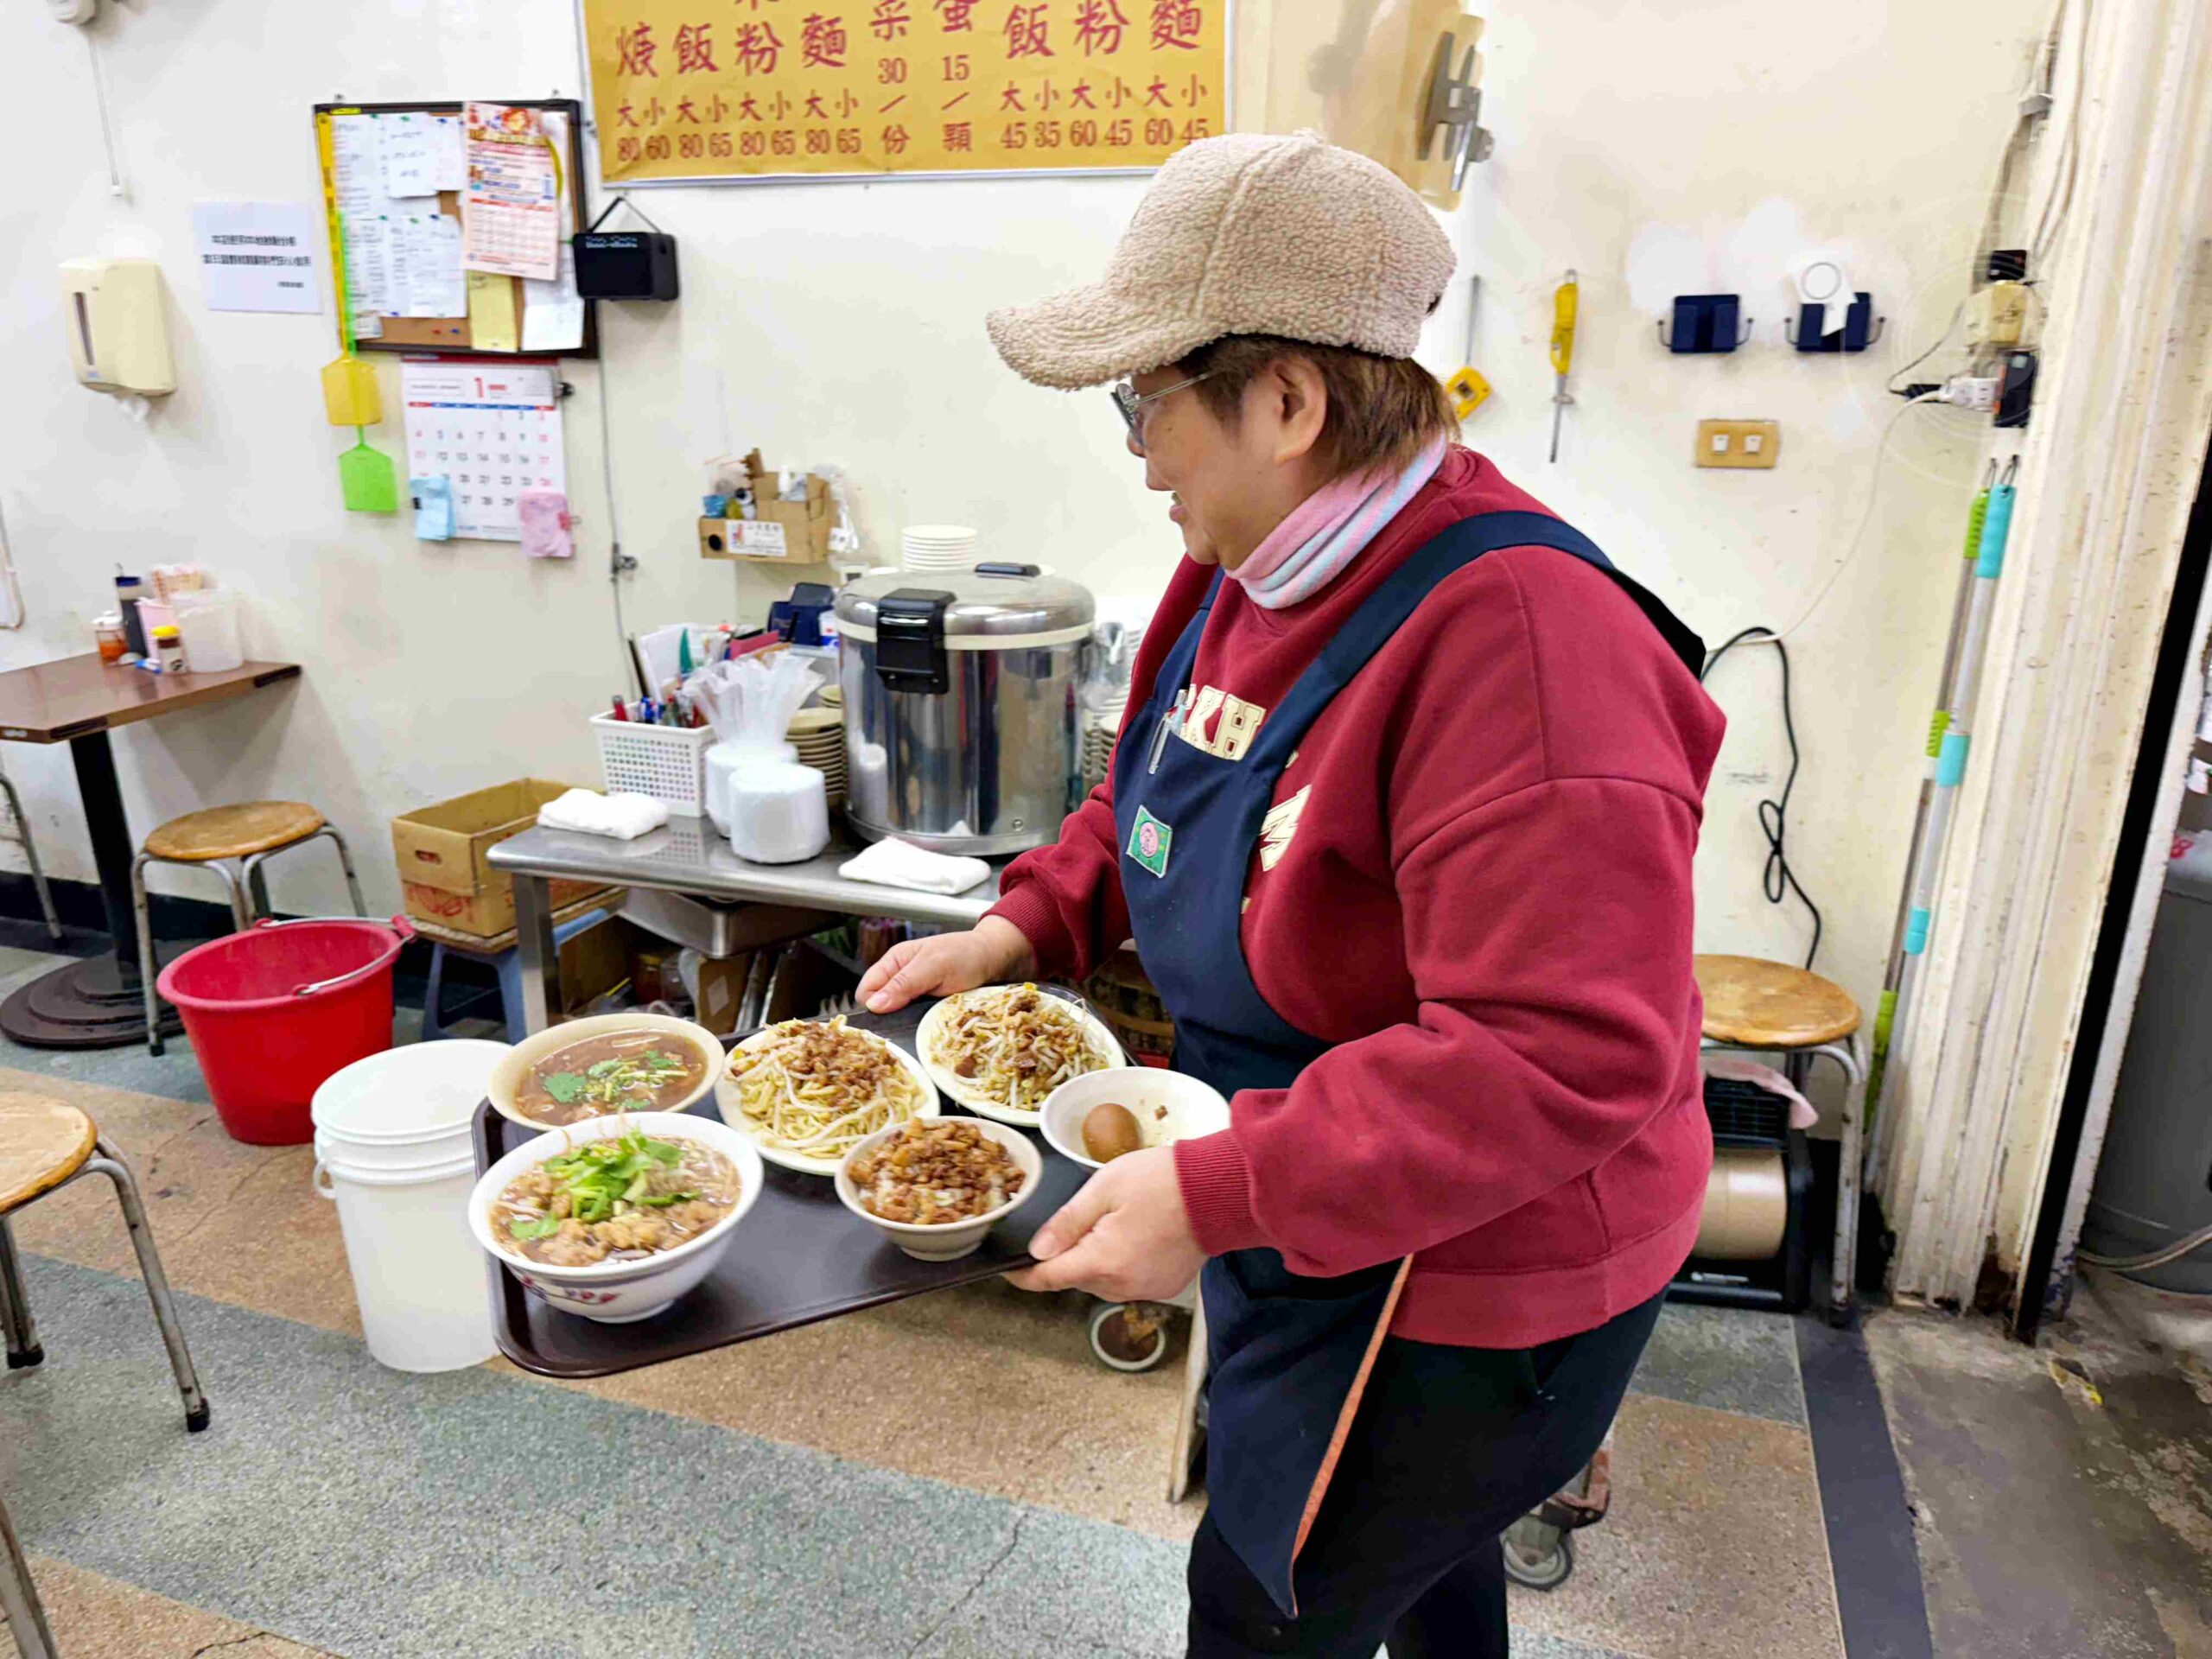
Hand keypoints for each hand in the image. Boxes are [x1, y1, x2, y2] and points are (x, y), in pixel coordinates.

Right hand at [859, 916, 1035, 1013]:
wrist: (998, 959)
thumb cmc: (966, 954)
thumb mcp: (934, 965)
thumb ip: (904, 983)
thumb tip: (874, 1005)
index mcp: (894, 962)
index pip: (867, 990)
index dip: (872, 1006)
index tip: (885, 1019)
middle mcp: (901, 979)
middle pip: (879, 1007)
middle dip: (887, 1019)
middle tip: (905, 1027)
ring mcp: (915, 996)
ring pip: (896, 1018)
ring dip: (905, 1026)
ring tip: (918, 1030)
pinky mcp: (929, 1010)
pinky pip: (915, 1023)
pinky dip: (919, 1028)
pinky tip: (927, 1031)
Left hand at [1007, 1146, 1205, 1301]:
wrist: (1219, 1190)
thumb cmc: (1163, 1181)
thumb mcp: (1104, 1188)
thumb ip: (1067, 1222)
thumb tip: (1037, 1250)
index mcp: (1103, 1262)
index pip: (1050, 1277)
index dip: (1025, 1275)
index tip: (1009, 1271)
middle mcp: (1123, 1286)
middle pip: (1077, 1277)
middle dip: (1070, 1254)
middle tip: (1086, 1217)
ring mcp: (1146, 1289)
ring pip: (1102, 1280)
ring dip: (1097, 1259)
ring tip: (1116, 1221)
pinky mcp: (1164, 1287)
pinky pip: (1127, 1280)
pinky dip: (1121, 1263)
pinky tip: (1136, 1234)